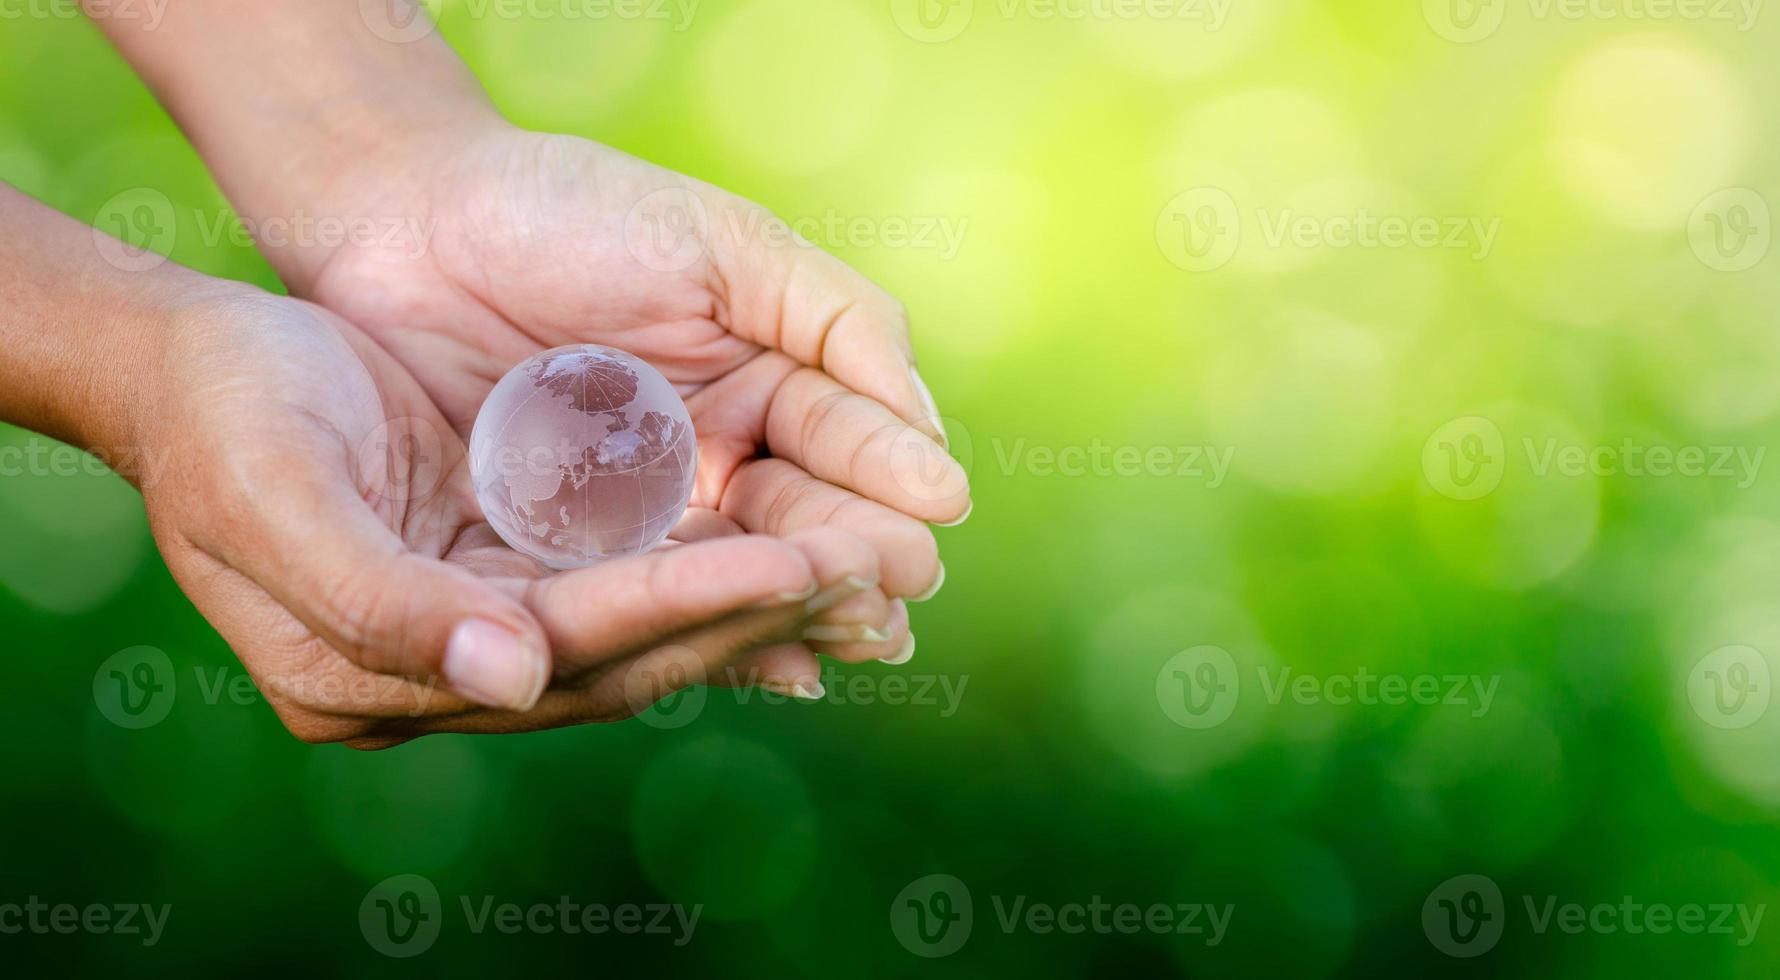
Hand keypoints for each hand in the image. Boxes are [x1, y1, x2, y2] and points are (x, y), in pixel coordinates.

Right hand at [136, 285, 908, 746]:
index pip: (566, 650)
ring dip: (758, 594)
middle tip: (871, 570)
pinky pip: (637, 579)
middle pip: (630, 653)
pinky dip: (718, 563)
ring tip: (867, 562)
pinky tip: (801, 545)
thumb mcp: (275, 504)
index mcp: (381, 676)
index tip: (790, 564)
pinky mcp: (514, 568)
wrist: (189, 364)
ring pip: (651, 623)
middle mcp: (451, 668)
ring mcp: (488, 621)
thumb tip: (511, 682)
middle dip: (752, 612)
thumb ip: (383, 605)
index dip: (679, 606)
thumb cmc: (221, 420)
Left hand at [284, 124, 970, 605]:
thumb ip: (836, 319)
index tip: (939, 503)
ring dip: (797, 606)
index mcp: (767, 383)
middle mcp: (719, 460)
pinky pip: (642, 601)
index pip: (847, 439)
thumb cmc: (569, 210)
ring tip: (855, 635)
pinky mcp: (569, 557)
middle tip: (904, 584)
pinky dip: (703, 632)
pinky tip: (767, 662)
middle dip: (858, 550)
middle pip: (803, 521)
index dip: (890, 470)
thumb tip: (928, 428)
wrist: (406, 221)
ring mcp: (646, 516)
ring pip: (734, 572)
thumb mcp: (724, 243)